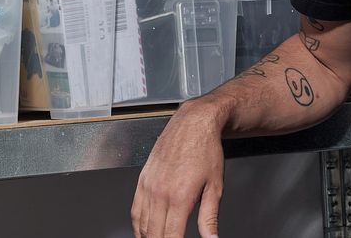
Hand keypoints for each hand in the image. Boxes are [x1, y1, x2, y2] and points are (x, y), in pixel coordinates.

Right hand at [132, 101, 226, 237]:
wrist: (194, 123)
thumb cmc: (207, 150)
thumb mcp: (215, 186)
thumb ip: (210, 218)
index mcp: (179, 197)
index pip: (171, 237)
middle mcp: (159, 193)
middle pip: (154, 234)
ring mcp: (148, 187)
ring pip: (141, 225)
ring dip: (149, 237)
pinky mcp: (142, 181)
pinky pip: (135, 211)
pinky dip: (139, 226)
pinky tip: (146, 231)